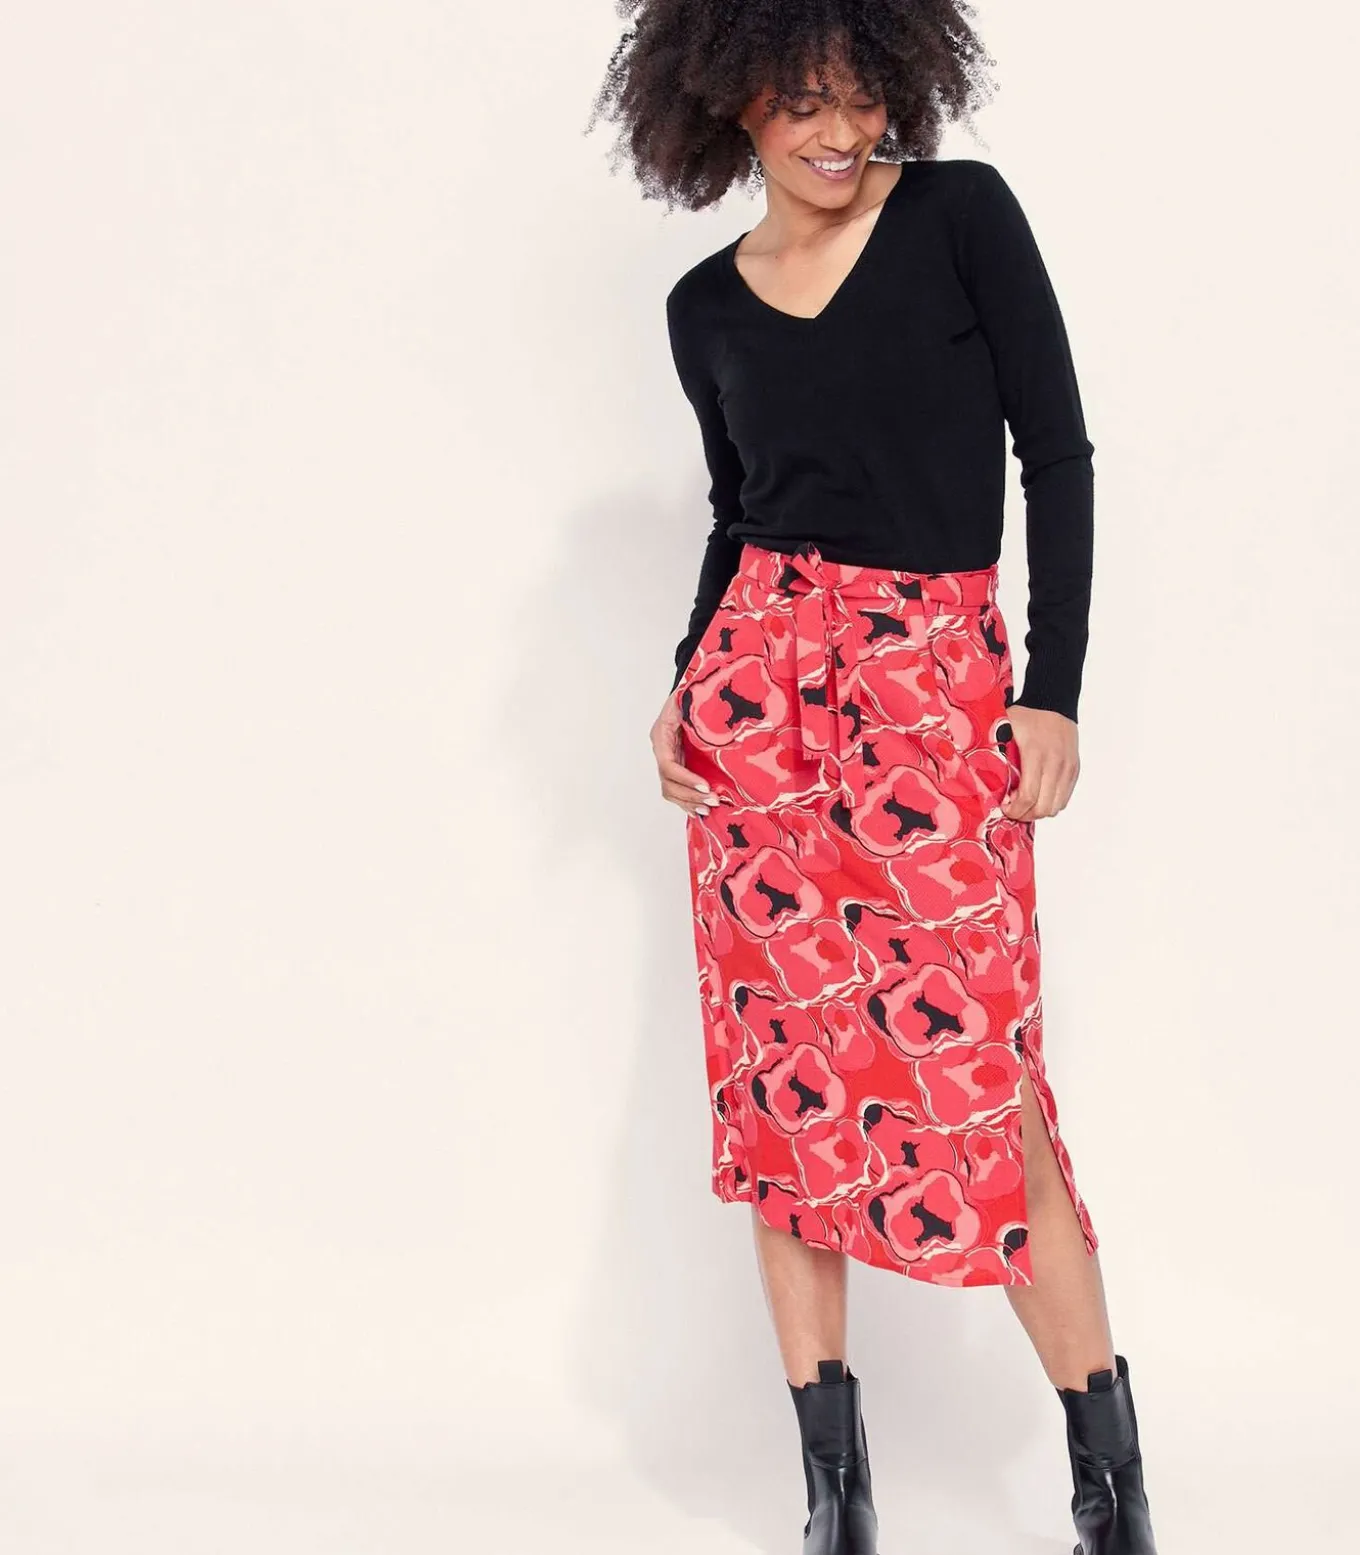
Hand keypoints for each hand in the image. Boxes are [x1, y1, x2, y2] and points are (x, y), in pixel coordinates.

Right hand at [651, 690, 725, 817]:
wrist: (690, 690)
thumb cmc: (691, 691)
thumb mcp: (690, 698)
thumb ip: (696, 711)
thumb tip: (715, 724)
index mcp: (661, 735)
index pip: (668, 765)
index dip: (685, 779)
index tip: (706, 786)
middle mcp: (662, 749)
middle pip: (668, 783)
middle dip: (690, 796)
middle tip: (713, 800)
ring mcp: (668, 758)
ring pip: (671, 790)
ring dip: (689, 802)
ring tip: (709, 808)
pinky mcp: (678, 764)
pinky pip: (677, 789)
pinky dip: (687, 801)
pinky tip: (699, 810)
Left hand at [1002, 704, 1078, 820]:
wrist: (1053, 701)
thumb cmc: (1026, 716)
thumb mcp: (1004, 731)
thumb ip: (996, 754)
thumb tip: (979, 778)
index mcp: (1035, 754)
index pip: (1028, 796)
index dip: (1015, 810)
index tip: (1004, 807)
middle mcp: (1055, 763)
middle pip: (1044, 807)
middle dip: (1025, 815)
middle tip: (1012, 809)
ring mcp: (1068, 767)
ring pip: (1056, 806)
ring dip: (1039, 811)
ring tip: (1025, 802)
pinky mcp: (1075, 769)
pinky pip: (1065, 797)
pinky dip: (1051, 802)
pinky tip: (1038, 794)